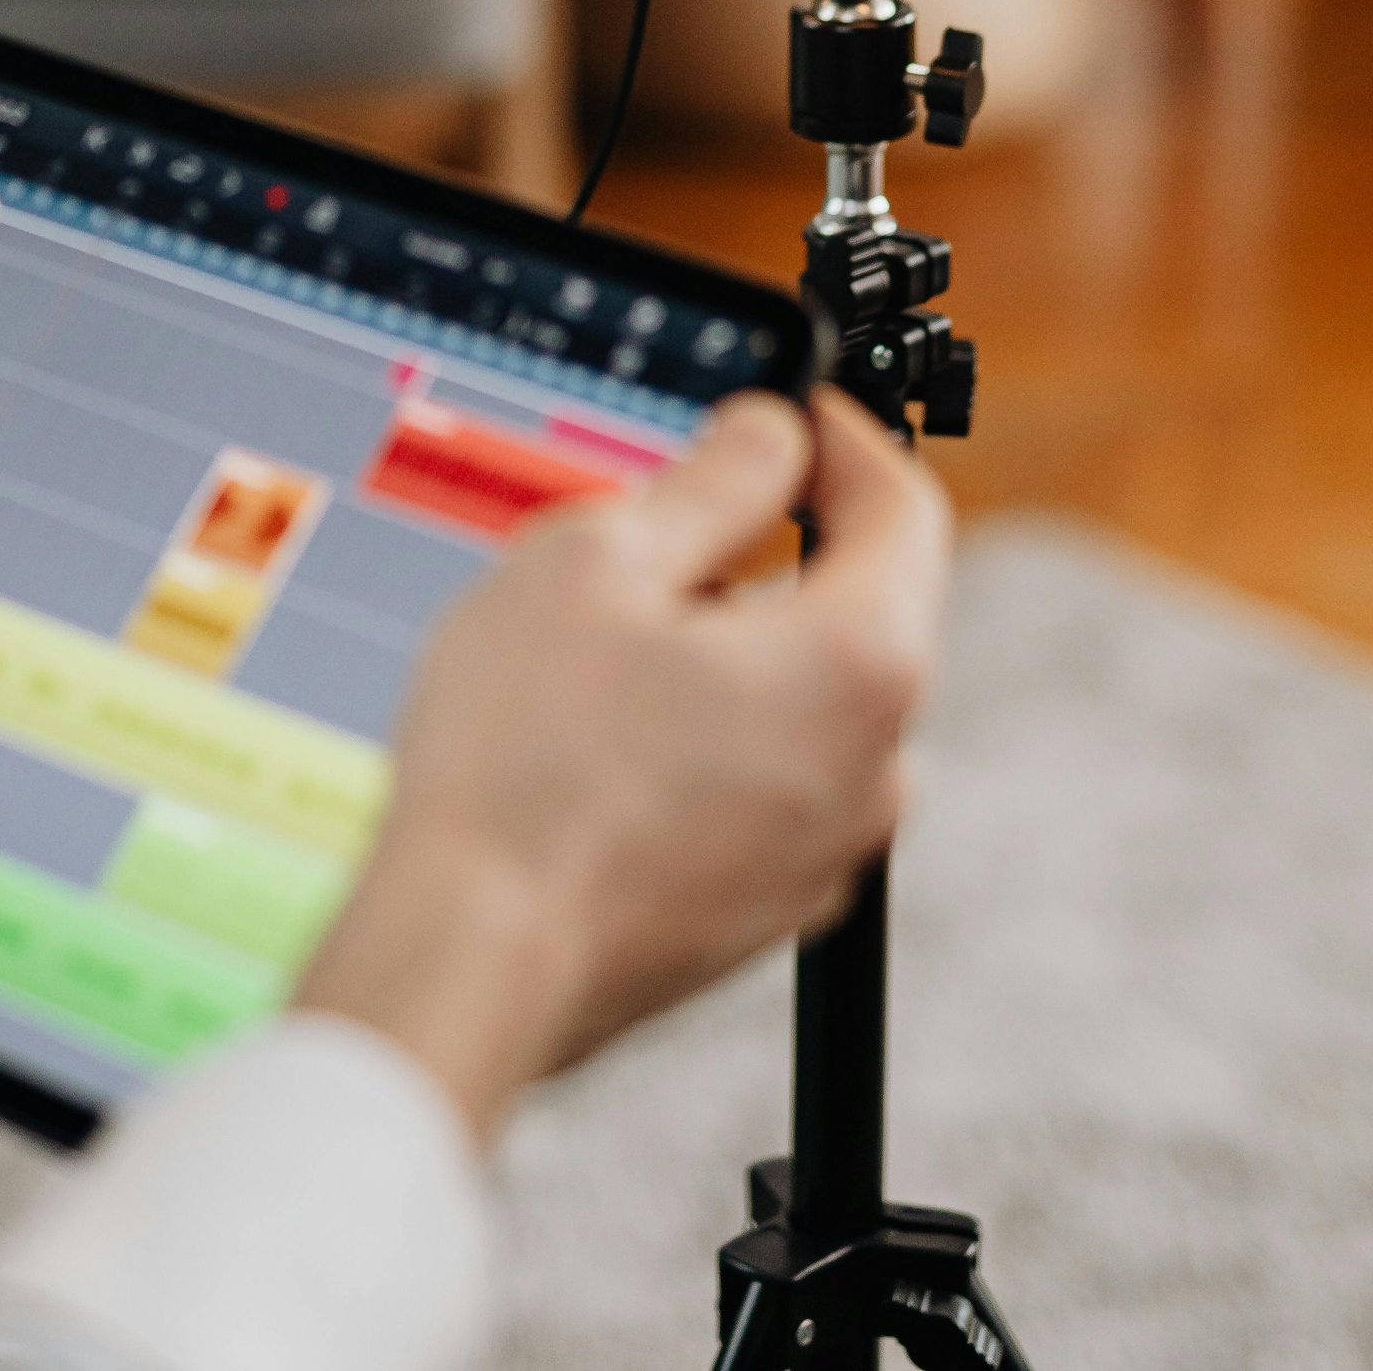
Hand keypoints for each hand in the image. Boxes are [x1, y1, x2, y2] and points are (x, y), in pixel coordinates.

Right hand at [297, 389, 949, 1138]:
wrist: (469, 962)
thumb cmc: (526, 759)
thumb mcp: (604, 556)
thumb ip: (714, 479)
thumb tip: (772, 436)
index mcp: (860, 664)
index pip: (904, 507)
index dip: (844, 437)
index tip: (785, 410)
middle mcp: (874, 767)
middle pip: (861, 607)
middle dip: (776, 545)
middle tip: (661, 518)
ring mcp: (823, 854)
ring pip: (807, 700)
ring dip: (736, 647)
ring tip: (607, 638)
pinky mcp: (764, 911)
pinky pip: (767, 783)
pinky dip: (712, 735)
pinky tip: (604, 735)